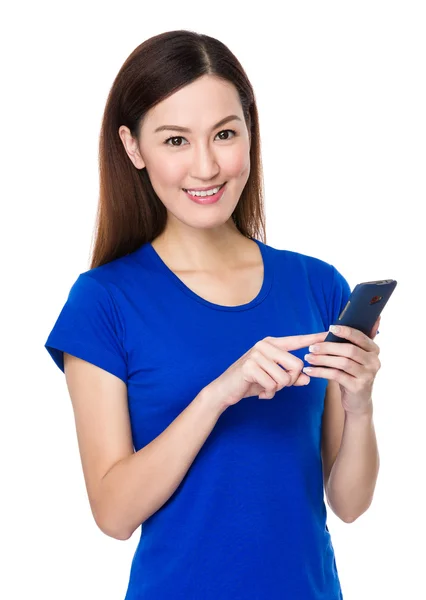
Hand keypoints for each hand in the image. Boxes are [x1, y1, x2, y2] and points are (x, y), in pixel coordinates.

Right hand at [205, 331, 329, 408]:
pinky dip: (268, 393)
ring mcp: (256, 354)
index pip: (297, 340)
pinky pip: (272, 385)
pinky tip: (260, 392)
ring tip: (265, 387)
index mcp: (272, 344)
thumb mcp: (274, 379)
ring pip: (285, 378)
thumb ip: (292, 378)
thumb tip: (308, 379)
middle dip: (290, 381)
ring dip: (277, 389)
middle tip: (276, 385)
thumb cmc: (251, 382)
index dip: (313, 338)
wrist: (225, 390)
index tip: (328, 333)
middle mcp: (265, 345)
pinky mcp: (250, 366)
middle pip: (296, 365)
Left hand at [302, 316, 381, 414]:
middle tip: (312, 347)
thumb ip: (355, 340)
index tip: (330, 328)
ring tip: (308, 357)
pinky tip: (310, 370)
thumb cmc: (352, 373)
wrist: (358, 401)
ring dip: (322, 359)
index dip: (346, 331)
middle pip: (349, 350)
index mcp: (374, 350)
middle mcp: (374, 362)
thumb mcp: (356, 357)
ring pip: (342, 363)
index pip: (361, 337)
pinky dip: (321, 372)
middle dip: (328, 347)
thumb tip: (355, 318)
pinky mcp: (358, 387)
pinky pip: (336, 376)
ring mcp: (367, 375)